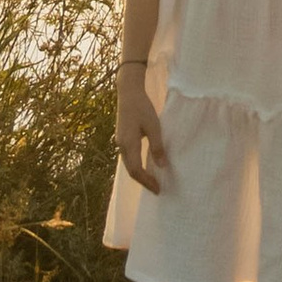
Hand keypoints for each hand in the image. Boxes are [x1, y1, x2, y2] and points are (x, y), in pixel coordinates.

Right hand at [115, 76, 167, 193]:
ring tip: (152, 180)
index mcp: (129, 144)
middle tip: (156, 189)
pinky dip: (136, 165)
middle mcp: (121, 146)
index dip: (147, 182)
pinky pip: (128, 157)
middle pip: (131, 170)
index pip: (136, 171)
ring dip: (139, 174)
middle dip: (143, 181)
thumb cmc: (142, 107)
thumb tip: (162, 166)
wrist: (128, 92)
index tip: (158, 189)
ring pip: (128, 164)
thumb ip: (157, 147)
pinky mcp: (122, 137)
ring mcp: (120, 141)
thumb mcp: (154, 126)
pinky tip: (144, 165)